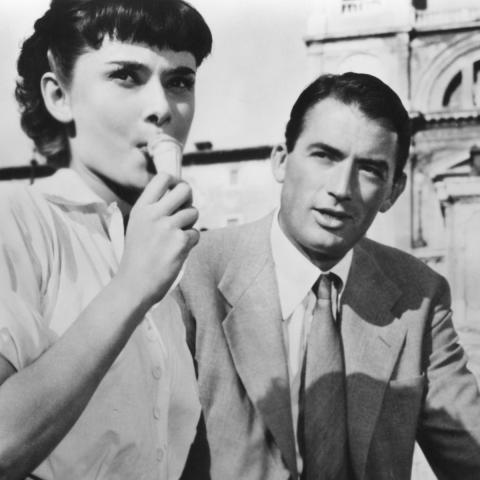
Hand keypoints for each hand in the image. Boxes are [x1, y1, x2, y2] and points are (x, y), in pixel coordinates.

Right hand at [115, 173, 198, 308]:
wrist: (134, 285)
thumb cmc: (138, 258)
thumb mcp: (138, 226)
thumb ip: (155, 210)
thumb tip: (182, 194)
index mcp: (141, 209)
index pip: (163, 178)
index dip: (176, 181)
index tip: (178, 190)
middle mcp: (154, 214)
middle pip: (185, 189)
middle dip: (189, 199)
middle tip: (185, 211)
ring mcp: (167, 227)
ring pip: (193, 213)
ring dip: (190, 225)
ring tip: (176, 238)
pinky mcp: (180, 242)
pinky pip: (196, 234)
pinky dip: (190, 243)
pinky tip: (177, 252)